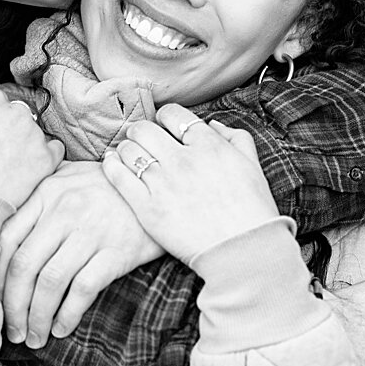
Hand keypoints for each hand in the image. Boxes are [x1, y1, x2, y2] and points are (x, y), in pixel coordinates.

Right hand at [0, 87, 63, 208]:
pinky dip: (45, 158)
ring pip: (36, 132)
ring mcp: (32, 134)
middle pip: (18, 114)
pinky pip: (54, 150)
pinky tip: (30, 171)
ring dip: (27, 145)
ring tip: (10, 168)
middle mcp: (12, 112)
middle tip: (0, 152)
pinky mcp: (45, 158)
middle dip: (11, 129)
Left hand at [0, 161, 162, 346]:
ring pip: (51, 281)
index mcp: (45, 194)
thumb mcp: (69, 176)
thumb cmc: (108, 186)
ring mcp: (91, 232)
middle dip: (13, 306)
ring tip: (35, 337)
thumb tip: (1, 233)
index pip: (7, 240)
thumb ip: (37, 197)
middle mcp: (64, 211)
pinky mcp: (118, 251)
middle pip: (25, 266)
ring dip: (37, 316)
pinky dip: (69, 313)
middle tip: (12, 331)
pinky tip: (62, 329)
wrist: (162, 183)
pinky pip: (84, 288)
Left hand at [101, 104, 279, 266]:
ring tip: (128, 153)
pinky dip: (111, 165)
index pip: (173, 115)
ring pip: (129, 150)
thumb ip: (235, 138)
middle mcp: (183, 160)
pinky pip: (118, 176)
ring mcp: (163, 183)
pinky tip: (112, 163)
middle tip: (140, 137)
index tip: (163, 125)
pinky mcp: (147, 207)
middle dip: (140, 130)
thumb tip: (211, 124)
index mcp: (209, 146)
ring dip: (126, 147)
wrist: (241, 250)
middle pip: (144, 130)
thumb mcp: (253, 165)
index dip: (165, 117)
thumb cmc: (251, 209)